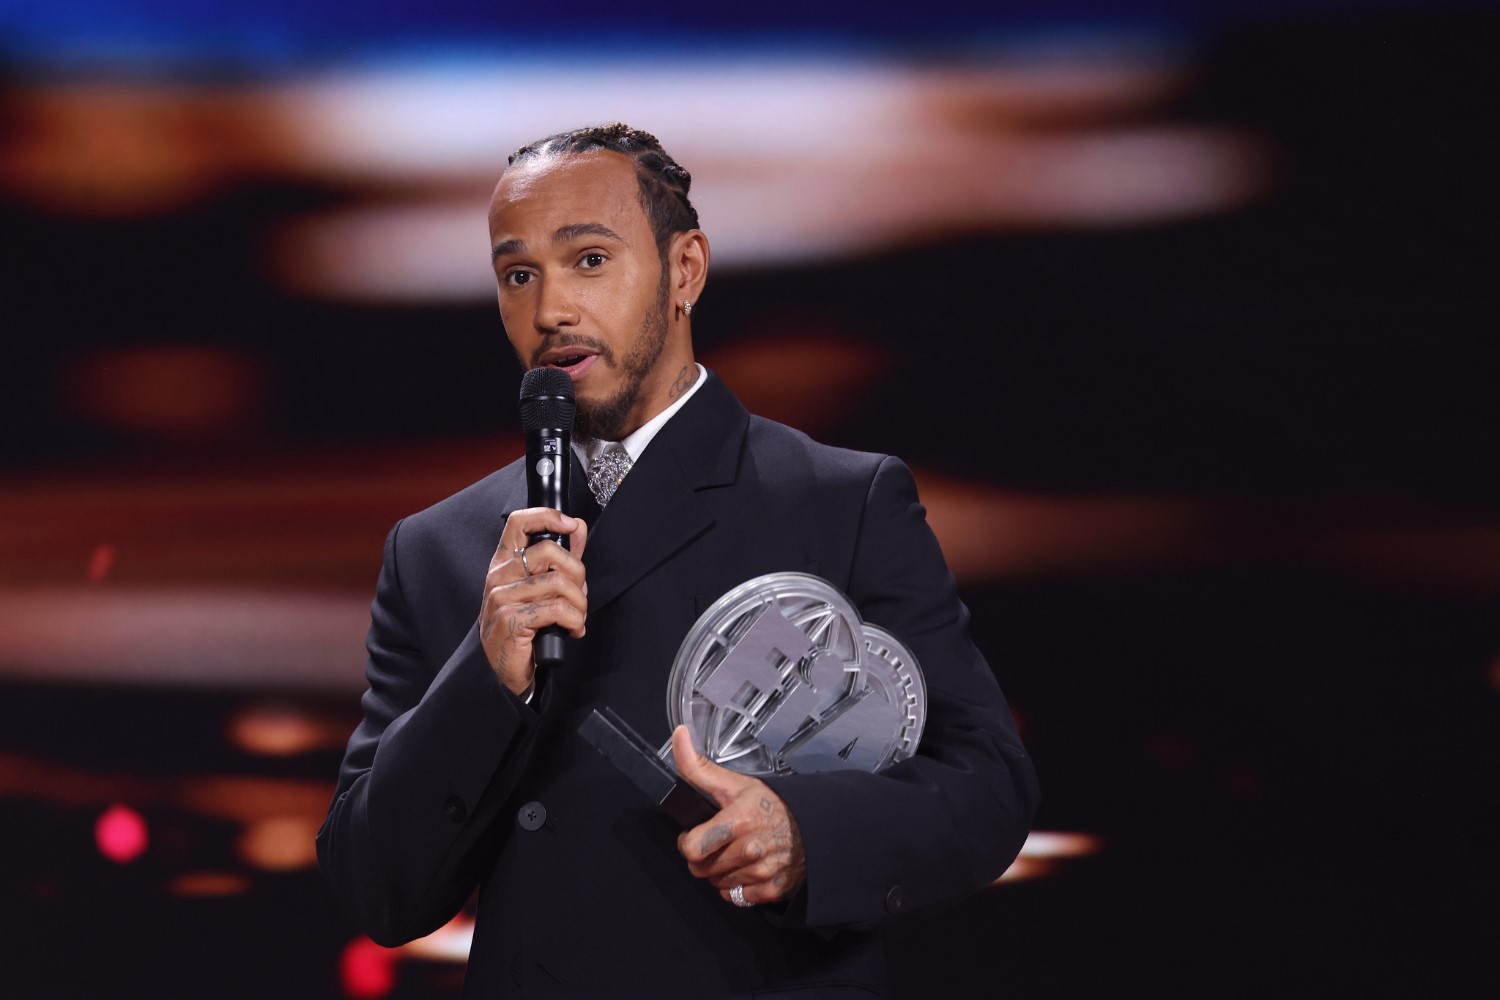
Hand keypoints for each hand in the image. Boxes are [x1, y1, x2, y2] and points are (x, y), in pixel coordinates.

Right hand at [479, 508, 588, 696]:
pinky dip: (574, 621)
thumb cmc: (523, 627)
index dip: (548, 516)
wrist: (503, 670)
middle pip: (551, 552)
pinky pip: (557, 609)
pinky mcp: (510, 620)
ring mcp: (502, 597)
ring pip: (559, 582)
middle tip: (579, 595)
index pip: (519, 522)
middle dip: (578, 574)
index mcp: (504, 562)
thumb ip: (559, 558)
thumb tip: (577, 528)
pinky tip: (572, 630)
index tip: (571, 526)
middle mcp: (499, 575)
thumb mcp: (540, 588)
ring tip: (577, 617)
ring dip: (579, 603)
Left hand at [672, 725, 806, 906]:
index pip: (691, 849)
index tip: (696, 834)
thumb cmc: (772, 804)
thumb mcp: (734, 784)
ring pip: (717, 884)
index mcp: (738, 821)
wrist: (814, 825)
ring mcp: (762, 872)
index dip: (688, 842)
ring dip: (722, 871)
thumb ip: (698, 767)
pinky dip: (739, 887)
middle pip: (701, 869)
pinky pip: (737, 898)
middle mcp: (750, 850)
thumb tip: (678, 736)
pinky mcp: (772, 890)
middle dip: (705, 857)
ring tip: (736, 853)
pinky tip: (749, 868)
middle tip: (720, 842)